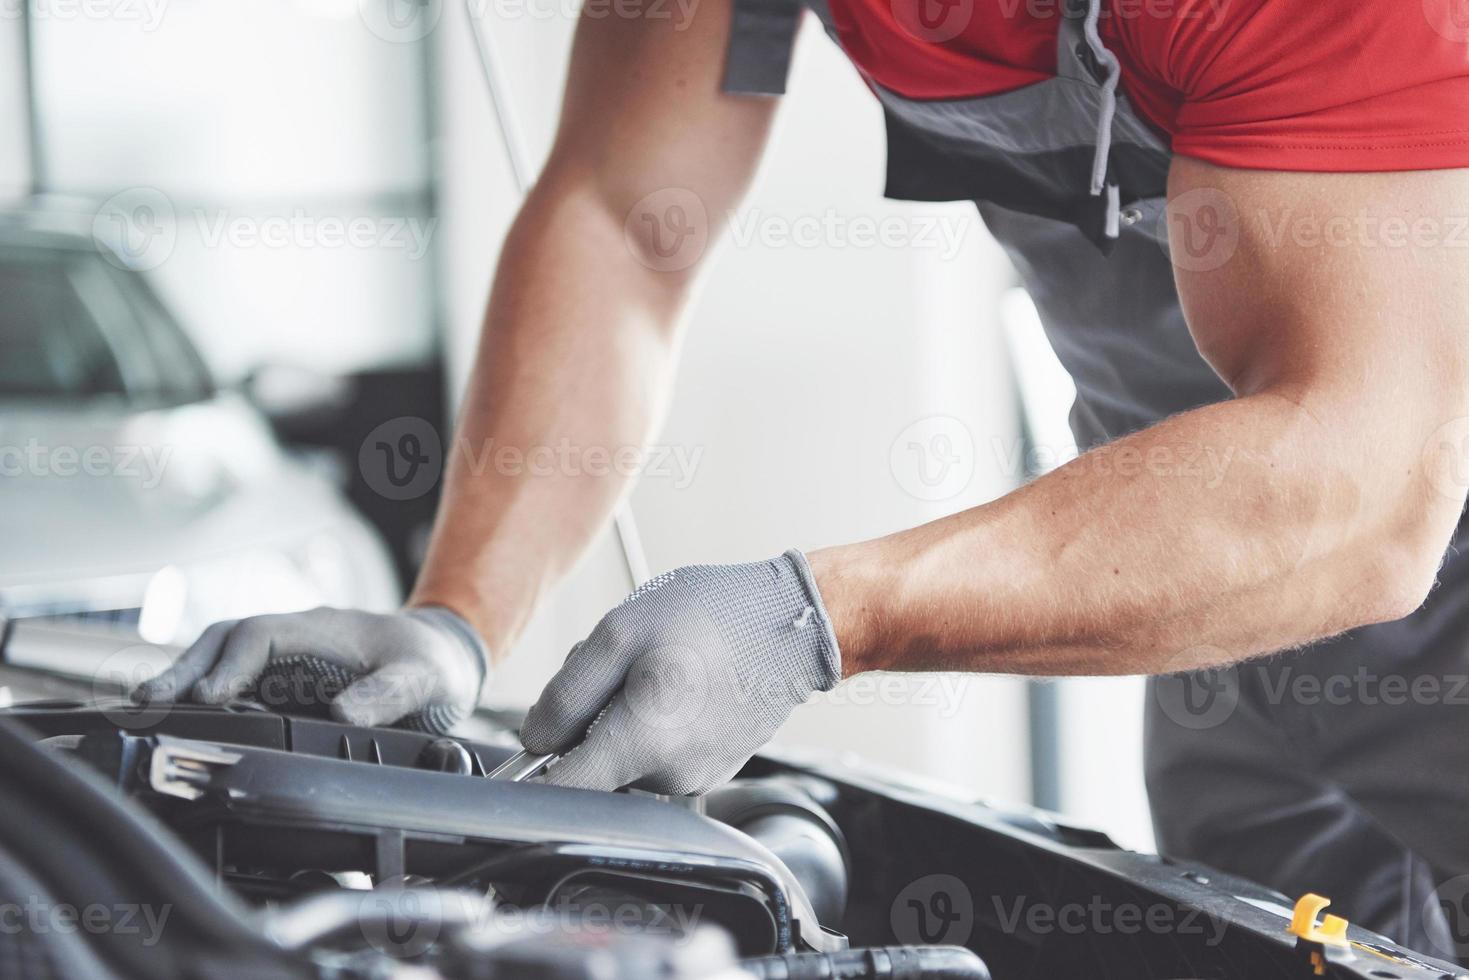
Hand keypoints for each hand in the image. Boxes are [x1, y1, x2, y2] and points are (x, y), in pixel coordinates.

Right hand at [133, 606, 487, 731]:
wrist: (446, 655)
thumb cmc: (432, 663)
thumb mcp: (423, 680)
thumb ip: (389, 695)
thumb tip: (342, 715)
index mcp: (322, 630)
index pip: (260, 637)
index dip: (230, 666)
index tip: (208, 698)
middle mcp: (296, 638)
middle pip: (226, 642)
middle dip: (185, 668)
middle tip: (147, 701)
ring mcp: (287, 658)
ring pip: (223, 659)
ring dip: (186, 680)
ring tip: (148, 710)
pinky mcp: (286, 680)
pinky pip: (237, 681)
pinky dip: (206, 696)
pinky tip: (182, 719)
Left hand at [521, 550, 840, 793]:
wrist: (793, 623)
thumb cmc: (716, 618)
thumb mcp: (620, 632)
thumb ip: (566, 693)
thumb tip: (535, 739)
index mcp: (641, 744)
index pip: (562, 791)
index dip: (534, 768)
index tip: (536, 741)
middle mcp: (669, 775)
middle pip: (594, 767)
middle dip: (589, 722)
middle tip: (619, 669)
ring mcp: (696, 777)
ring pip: (627, 759)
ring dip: (625, 719)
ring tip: (659, 667)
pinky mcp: (714, 768)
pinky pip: (661, 754)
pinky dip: (658, 722)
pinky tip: (682, 682)